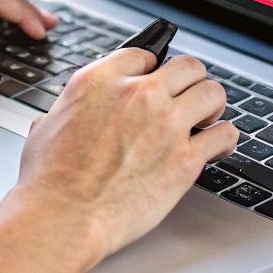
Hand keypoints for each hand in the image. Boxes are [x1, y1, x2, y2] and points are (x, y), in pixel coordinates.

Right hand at [2, 50, 239, 265]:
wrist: (62, 217)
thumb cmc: (48, 181)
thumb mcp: (47, 125)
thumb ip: (71, 110)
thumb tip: (72, 115)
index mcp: (101, 80)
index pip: (145, 54)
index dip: (153, 69)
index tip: (156, 81)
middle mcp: (138, 94)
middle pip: (187, 66)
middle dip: (189, 82)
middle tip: (188, 98)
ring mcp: (166, 124)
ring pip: (213, 93)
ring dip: (212, 105)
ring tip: (207, 119)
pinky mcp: (185, 159)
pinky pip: (225, 134)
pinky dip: (224, 138)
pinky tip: (217, 145)